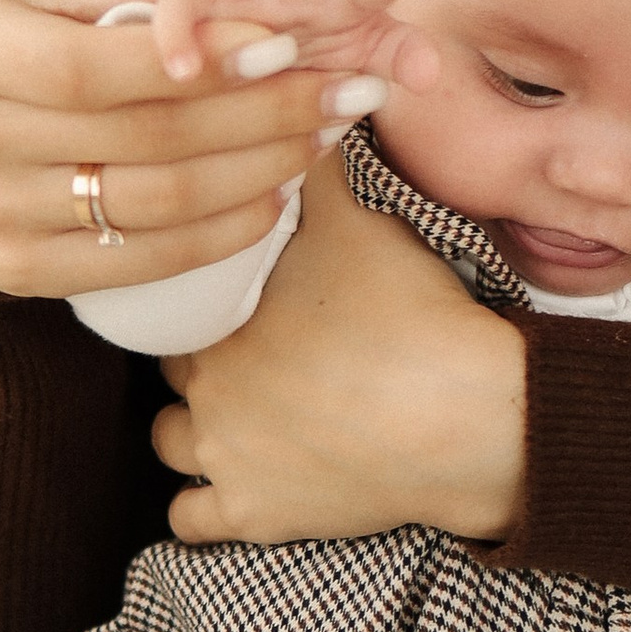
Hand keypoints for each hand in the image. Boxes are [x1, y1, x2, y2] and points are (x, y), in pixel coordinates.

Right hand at [0, 0, 388, 300]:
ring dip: (258, 171)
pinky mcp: (22, 271)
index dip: (197, 58)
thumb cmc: (16, 61)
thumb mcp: (55, 5)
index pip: (95, 65)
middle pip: (143, 136)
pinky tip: (276, 194)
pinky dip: (225, 229)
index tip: (285, 43)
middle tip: (344, 91)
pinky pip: (148, 257)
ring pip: (156, 202)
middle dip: (260, 113)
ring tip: (322, 137)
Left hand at [151, 157, 524, 544]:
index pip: (174, 303)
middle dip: (200, 357)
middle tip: (247, 345)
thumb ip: (316, 166)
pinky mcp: (257, 519)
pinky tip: (227, 482)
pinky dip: (201, 505)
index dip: (203, 296)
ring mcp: (226, 462)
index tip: (233, 294)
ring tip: (236, 411)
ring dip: (192, 428)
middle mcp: (204, 393)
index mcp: (218, 319)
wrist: (462, 416)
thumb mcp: (358, 216)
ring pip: (169, 443)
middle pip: (171, 370)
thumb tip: (304, 110)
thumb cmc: (406, 312)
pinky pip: (189, 522)